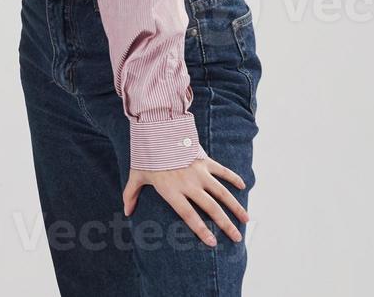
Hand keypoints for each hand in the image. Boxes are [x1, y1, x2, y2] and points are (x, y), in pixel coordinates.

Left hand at [122, 155, 248, 247]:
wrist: (155, 130)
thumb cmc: (145, 156)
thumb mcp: (136, 175)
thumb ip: (131, 194)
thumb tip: (126, 212)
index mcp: (172, 191)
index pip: (189, 216)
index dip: (201, 230)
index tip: (212, 243)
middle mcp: (188, 184)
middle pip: (211, 208)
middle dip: (226, 225)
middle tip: (237, 238)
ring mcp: (199, 172)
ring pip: (222, 193)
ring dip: (236, 207)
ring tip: (246, 220)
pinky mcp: (204, 160)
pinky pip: (222, 171)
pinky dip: (233, 178)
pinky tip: (243, 187)